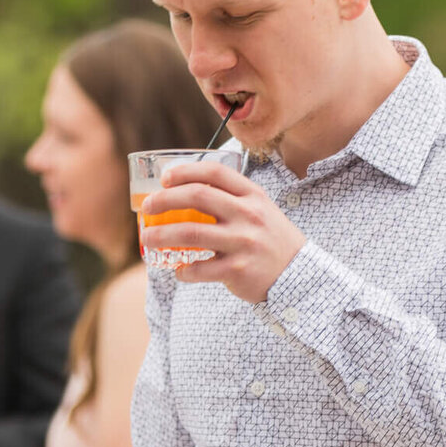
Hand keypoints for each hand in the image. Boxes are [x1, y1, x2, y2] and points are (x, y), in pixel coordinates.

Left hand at [141, 160, 306, 302]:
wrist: (298, 274)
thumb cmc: (269, 238)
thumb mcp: (259, 209)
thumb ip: (230, 199)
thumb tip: (184, 192)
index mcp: (252, 196)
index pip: (214, 173)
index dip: (185, 172)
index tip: (164, 179)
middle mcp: (248, 215)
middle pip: (197, 197)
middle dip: (164, 200)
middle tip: (147, 208)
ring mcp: (243, 242)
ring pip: (191, 233)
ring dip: (162, 235)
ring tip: (147, 239)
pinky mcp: (238, 269)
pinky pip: (200, 269)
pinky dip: (184, 271)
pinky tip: (179, 271)